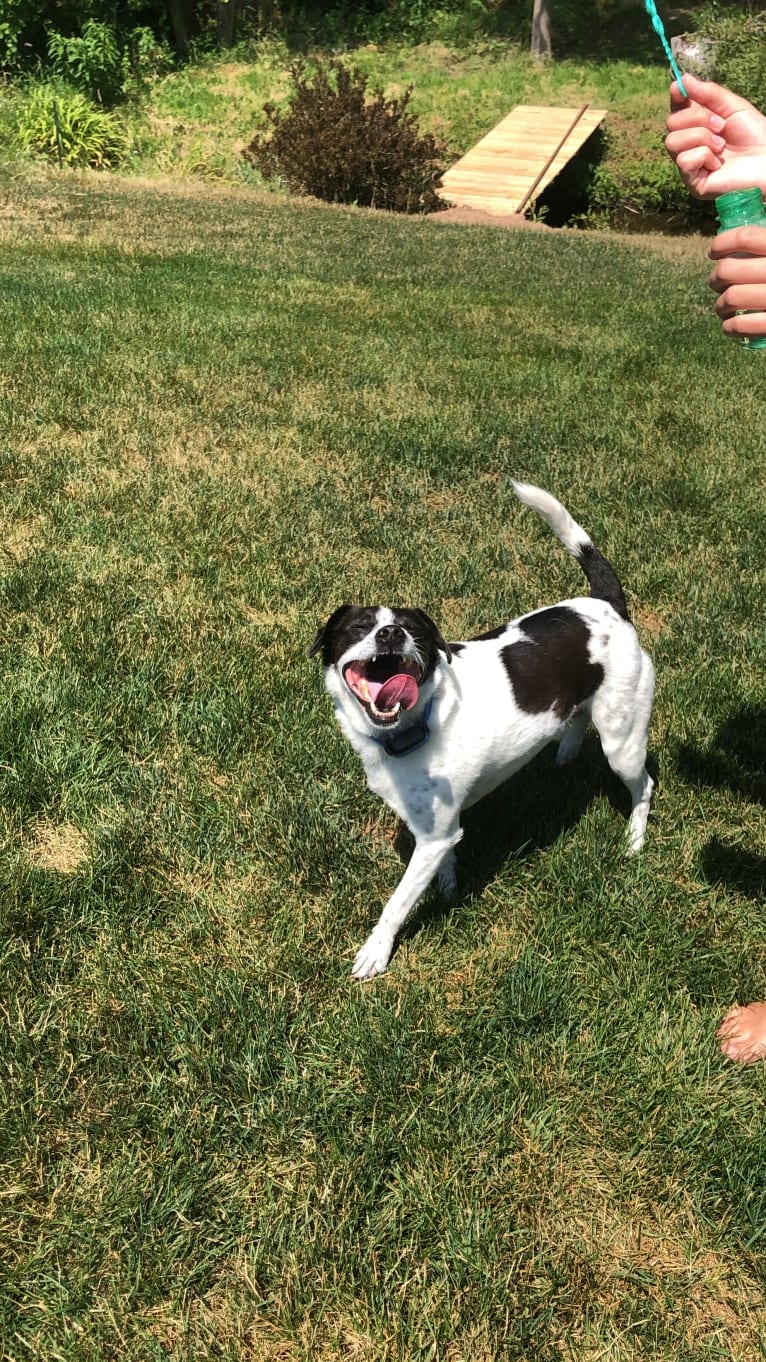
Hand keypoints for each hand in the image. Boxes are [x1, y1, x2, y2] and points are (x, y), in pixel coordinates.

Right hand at [665, 73, 765, 199]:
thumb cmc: (755, 136)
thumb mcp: (732, 107)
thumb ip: (708, 93)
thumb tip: (682, 79)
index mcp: (699, 126)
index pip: (677, 109)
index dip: (676, 97)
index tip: (679, 88)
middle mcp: (690, 145)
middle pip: (671, 123)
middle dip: (697, 118)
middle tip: (721, 125)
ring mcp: (690, 165)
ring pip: (673, 141)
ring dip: (701, 137)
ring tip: (721, 145)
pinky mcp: (693, 182)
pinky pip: (683, 160)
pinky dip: (704, 156)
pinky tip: (718, 163)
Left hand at [709, 225, 765, 340]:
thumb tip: (752, 194)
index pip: (745, 237)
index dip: (722, 243)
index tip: (714, 251)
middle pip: (730, 270)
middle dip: (716, 277)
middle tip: (716, 282)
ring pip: (732, 298)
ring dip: (720, 304)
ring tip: (722, 306)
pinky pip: (742, 325)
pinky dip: (730, 327)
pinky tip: (730, 326)